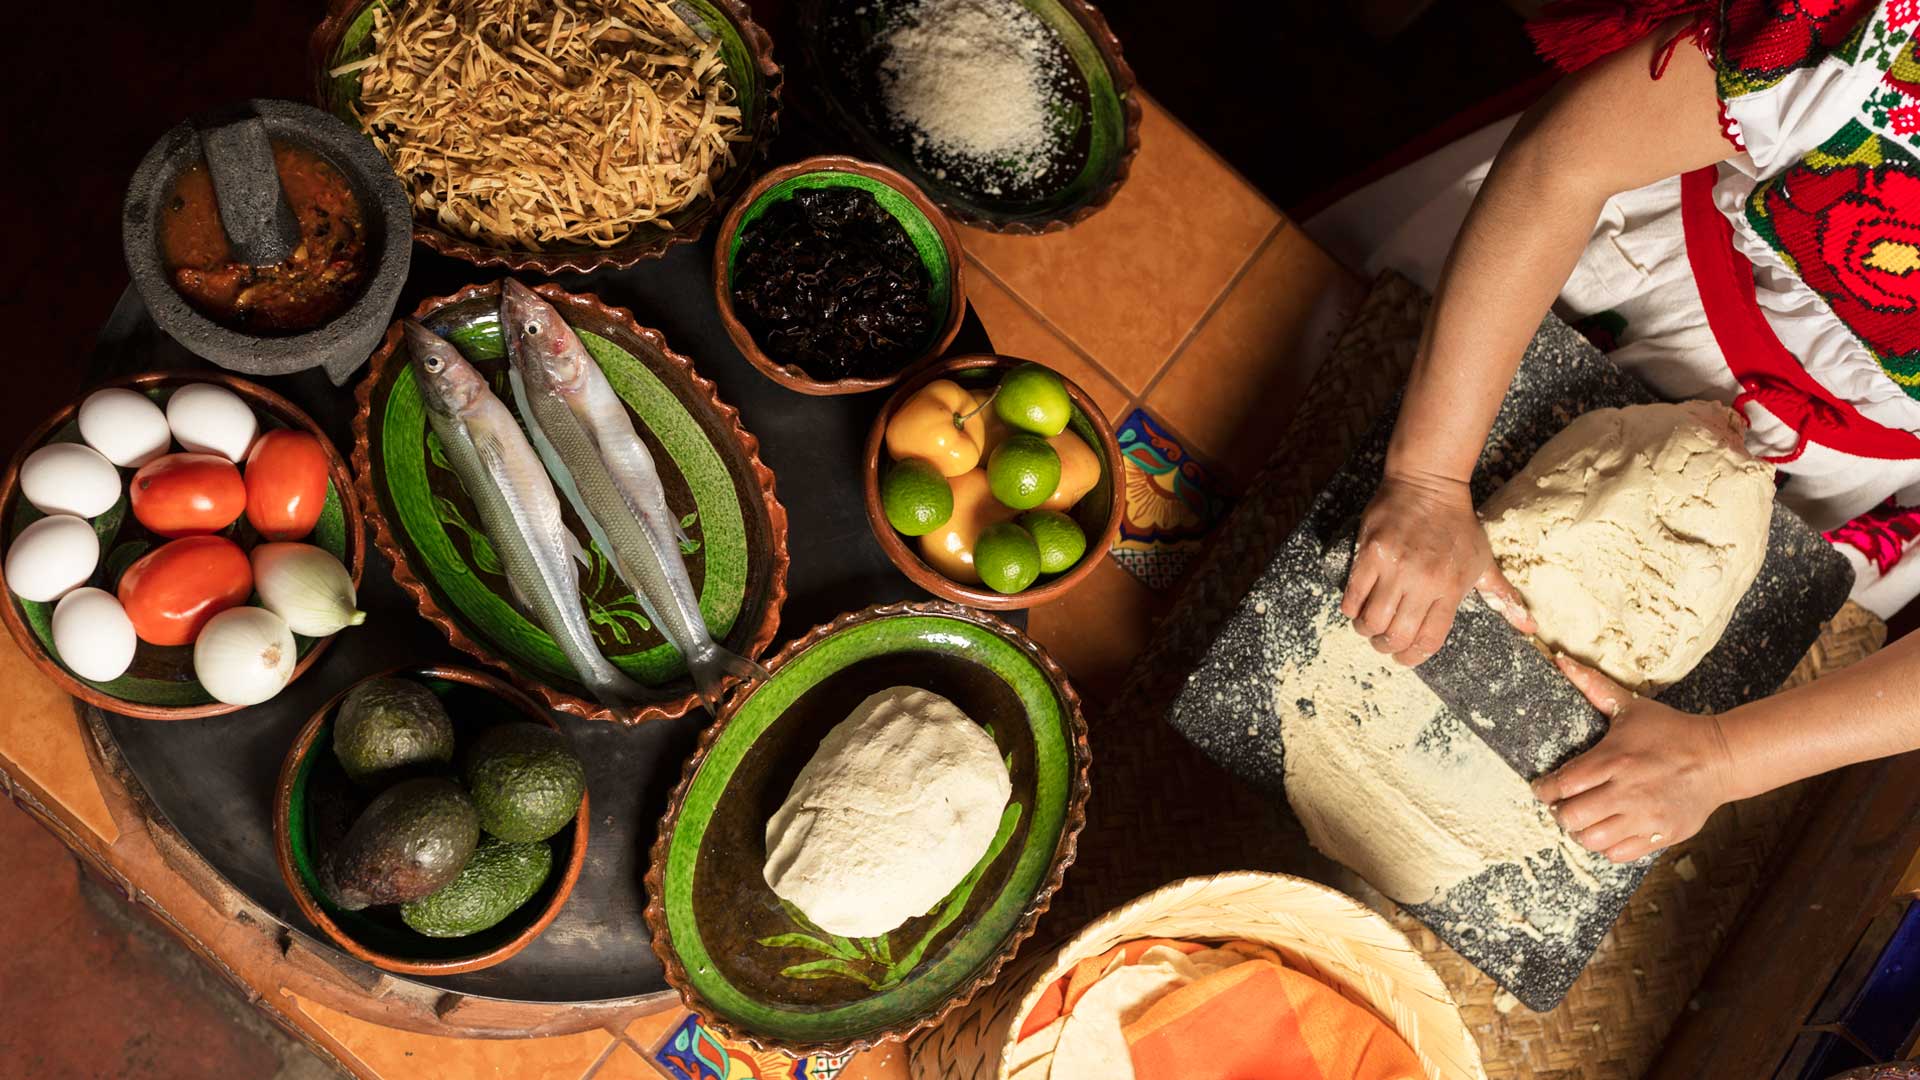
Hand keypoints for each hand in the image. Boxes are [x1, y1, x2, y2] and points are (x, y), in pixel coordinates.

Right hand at [1340, 469, 1533, 665]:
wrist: (1429, 482)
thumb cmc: (1458, 525)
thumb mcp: (1483, 561)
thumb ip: (1502, 596)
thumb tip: (1529, 628)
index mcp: (1450, 588)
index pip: (1428, 641)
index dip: (1412, 657)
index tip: (1404, 657)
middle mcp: (1423, 582)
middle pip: (1396, 635)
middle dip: (1386, 647)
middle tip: (1383, 642)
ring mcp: (1394, 568)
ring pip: (1371, 620)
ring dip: (1366, 630)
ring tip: (1368, 625)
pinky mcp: (1369, 554)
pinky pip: (1353, 595)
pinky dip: (1351, 608)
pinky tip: (1356, 606)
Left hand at [1533, 655, 1734, 861]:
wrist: (1719, 758)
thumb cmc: (1670, 731)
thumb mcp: (1631, 707)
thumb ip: (1593, 686)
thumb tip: (1560, 659)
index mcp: (1614, 760)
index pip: (1562, 784)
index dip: (1544, 789)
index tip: (1543, 788)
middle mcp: (1627, 791)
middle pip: (1571, 816)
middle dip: (1560, 812)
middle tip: (1563, 804)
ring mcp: (1645, 817)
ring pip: (1592, 839)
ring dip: (1581, 831)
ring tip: (1585, 818)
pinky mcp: (1661, 835)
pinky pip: (1619, 854)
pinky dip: (1607, 846)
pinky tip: (1609, 829)